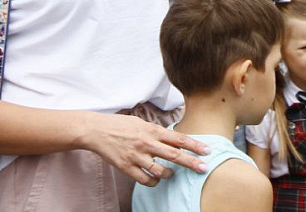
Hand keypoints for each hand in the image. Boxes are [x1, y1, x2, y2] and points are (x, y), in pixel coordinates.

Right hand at [79, 112, 209, 185]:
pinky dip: (153, 181)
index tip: (207, 151)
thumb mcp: (142, 123)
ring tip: (172, 174)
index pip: (179, 138)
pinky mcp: (126, 167)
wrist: (97, 130)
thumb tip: (175, 138)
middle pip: (174, 155)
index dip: (195, 145)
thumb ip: (158, 131)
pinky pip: (144, 179)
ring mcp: (137, 156)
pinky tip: (155, 179)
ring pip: (160, 170)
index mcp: (152, 130)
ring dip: (170, 174)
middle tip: (204, 168)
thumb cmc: (121, 125)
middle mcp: (147, 143)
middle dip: (191, 162)